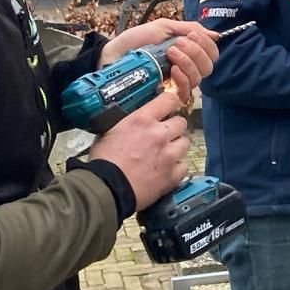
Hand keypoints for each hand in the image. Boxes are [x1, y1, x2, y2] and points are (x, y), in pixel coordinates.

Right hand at [88, 90, 190, 209]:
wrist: (106, 189)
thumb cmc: (103, 161)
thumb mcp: (108, 132)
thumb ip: (125, 123)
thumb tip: (130, 120)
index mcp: (143, 120)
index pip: (169, 99)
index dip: (171, 102)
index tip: (169, 106)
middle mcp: (160, 134)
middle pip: (181, 122)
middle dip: (174, 127)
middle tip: (164, 135)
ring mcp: (169, 155)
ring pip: (185, 143)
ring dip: (177, 147)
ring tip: (165, 153)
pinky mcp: (172, 175)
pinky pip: (184, 166)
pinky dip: (177, 168)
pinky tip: (166, 170)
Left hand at [100, 19, 218, 107]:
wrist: (113, 55)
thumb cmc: (135, 41)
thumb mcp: (163, 27)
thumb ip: (188, 28)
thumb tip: (215, 35)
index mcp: (187, 53)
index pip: (211, 54)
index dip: (206, 45)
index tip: (191, 36)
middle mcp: (185, 69)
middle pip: (207, 66)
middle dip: (196, 52)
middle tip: (178, 44)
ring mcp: (176, 83)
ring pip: (198, 78)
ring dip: (188, 62)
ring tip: (170, 52)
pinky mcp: (166, 96)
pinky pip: (186, 92)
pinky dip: (183, 78)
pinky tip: (173, 70)